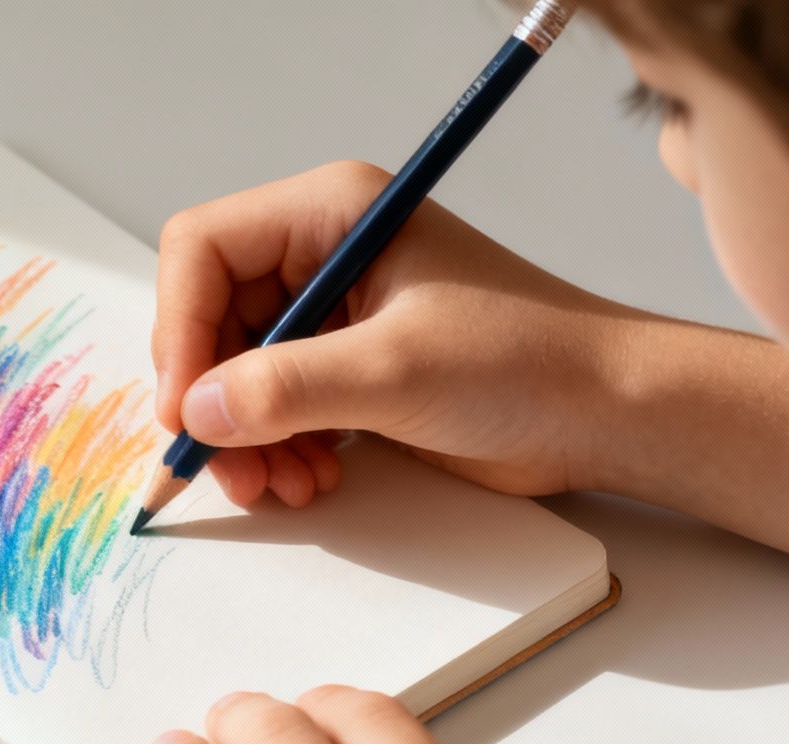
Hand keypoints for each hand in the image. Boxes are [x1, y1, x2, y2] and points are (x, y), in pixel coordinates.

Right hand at [153, 161, 648, 507]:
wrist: (607, 415)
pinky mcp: (345, 369)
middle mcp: (322, 254)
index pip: (202, 250)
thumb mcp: (396, 369)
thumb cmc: (527, 362)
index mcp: (331, 213)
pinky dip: (273, 450)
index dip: (181, 327)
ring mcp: (332, 315)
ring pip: (233, 373)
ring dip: (242, 439)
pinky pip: (270, 407)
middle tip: (226, 465)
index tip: (187, 406)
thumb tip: (198, 412)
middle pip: (208, 320)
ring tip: (279, 485)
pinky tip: (308, 479)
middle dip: (212, 400)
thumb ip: (287, 388)